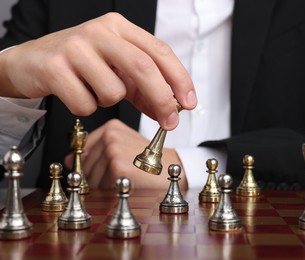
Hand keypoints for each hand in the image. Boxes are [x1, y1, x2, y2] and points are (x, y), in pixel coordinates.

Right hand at [0, 12, 195, 129]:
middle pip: (143, 67)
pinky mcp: (55, 67)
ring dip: (108, 101)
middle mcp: (99, 31)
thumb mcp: (116, 70)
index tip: (189, 103)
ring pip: (113, 91)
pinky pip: (86, 104)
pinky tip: (74, 92)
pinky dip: (86, 107)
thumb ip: (143, 89)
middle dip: (161, 99)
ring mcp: (75, 47)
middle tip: (170, 122)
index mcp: (119, 27)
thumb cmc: (80, 65)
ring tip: (92, 89)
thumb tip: (169, 112)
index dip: (179, 79)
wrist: (30, 61)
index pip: (159, 51)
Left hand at [64, 119, 187, 189]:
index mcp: (111, 127)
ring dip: (103, 185)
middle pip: (84, 166)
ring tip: (124, 178)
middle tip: (118, 176)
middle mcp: (111, 136)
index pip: (82, 151)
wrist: (171, 169)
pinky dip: (111, 190)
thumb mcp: (123, 147)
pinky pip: (101, 186)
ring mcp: (113, 150)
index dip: (86, 164)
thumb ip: (95, 151)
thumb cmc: (149, 160)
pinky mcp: (118, 167)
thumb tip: (67, 161)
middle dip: (95, 177)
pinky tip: (126, 182)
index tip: (99, 169)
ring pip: (90, 177)